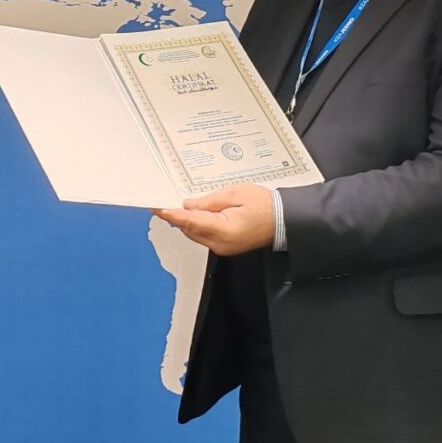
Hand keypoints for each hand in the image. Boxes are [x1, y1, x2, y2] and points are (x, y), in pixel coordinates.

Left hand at [153, 184, 274, 255]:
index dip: (172, 215)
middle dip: (176, 216)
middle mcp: (221, 244)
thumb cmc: (265, 206)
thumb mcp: (235, 194)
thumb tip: (189, 205)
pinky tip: (194, 214)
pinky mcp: (224, 247)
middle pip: (189, 230)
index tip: (158, 208)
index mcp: (224, 230)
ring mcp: (222, 248)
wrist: (283, 221)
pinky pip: (203, 236)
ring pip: (195, 234)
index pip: (191, 222)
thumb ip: (209, 202)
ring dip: (185, 221)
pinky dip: (196, 225)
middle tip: (162, 202)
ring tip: (176, 205)